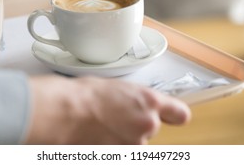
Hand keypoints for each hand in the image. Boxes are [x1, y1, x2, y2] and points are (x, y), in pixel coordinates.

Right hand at [25, 76, 190, 143]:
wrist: (64, 113)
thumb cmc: (83, 95)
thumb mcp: (117, 88)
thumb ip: (135, 99)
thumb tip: (136, 104)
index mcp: (149, 101)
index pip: (179, 113)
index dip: (174, 115)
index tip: (172, 115)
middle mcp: (148, 124)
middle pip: (151, 128)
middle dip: (137, 125)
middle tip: (116, 118)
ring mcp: (135, 143)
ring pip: (135, 141)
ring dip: (124, 137)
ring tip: (102, 126)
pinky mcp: (122, 156)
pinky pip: (123, 150)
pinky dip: (113, 145)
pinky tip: (98, 135)